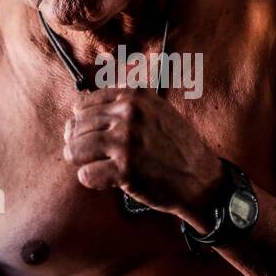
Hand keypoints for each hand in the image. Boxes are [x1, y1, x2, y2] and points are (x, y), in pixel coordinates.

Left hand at [62, 88, 223, 222]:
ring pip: (74, 149)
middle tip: (94, 156)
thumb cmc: (176, 147)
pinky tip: (105, 180)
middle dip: (79, 143)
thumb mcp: (156, 109)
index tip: (93, 135)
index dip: (83, 123)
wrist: (200, 179)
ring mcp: (126, 141)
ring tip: (96, 166)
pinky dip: (91, 180)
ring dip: (81, 162)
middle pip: (75, 127)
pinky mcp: (125, 169)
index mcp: (134, 95)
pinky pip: (85, 174)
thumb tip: (77, 112)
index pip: (83, 104)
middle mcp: (128, 114)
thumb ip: (124, 104)